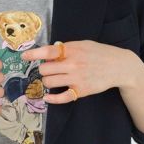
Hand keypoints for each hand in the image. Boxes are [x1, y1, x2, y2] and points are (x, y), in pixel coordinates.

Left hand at [20, 41, 138, 103]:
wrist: (119, 66)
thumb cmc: (99, 53)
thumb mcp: (83, 44)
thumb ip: (66, 49)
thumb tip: (48, 55)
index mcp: (72, 50)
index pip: (48, 51)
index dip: (33, 54)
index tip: (24, 56)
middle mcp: (73, 64)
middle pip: (44, 69)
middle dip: (44, 70)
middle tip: (49, 70)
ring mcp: (76, 78)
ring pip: (49, 82)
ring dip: (48, 81)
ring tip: (54, 79)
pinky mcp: (81, 90)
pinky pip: (61, 97)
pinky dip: (52, 98)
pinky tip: (48, 97)